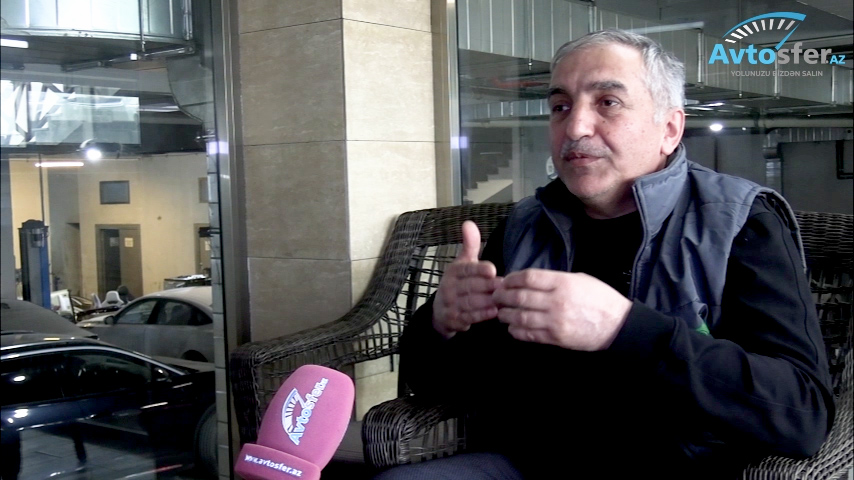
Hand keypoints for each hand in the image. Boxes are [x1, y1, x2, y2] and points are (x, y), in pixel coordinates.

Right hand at [432, 221, 502, 338]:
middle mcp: (450, 287)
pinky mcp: (455, 320)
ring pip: (471, 303)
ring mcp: (451, 305)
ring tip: (503, 299)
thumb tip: (469, 223)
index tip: (492, 270)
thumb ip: (470, 245)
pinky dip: (483, 315)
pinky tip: (496, 311)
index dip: (478, 269)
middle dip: (487, 286)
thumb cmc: (458, 283)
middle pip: (470, 286)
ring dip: (488, 301)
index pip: (466, 269)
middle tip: (504, 286)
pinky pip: (470, 317)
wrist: (440, 311)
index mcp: (454, 271)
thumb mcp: (462, 263)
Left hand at [492, 269, 631, 350]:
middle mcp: (556, 301)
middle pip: (520, 297)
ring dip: (506, 315)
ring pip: (520, 317)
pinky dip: (516, 331)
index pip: (528, 278)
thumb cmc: (599, 298)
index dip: (511, 279)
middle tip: (495, 296)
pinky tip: (512, 327)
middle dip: (502, 296)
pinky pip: (529, 334)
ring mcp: (555, 321)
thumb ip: (554, 279)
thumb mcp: (579, 279)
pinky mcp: (556, 338)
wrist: (617, 325)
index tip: (504, 280)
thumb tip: (529, 280)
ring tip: (501, 312)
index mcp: (563, 283)